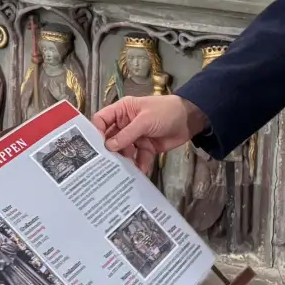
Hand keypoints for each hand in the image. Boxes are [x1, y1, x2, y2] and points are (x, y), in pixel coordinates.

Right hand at [93, 95, 208, 173]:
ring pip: (124, 151)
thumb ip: (127, 134)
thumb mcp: (144, 120)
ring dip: (123, 161)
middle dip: (108, 151)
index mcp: (122, 111)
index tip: (94, 148)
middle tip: (103, 165)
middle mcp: (126, 124)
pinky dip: (139, 165)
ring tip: (120, 172)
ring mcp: (136, 137)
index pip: (102, 120)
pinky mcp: (146, 148)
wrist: (190, 120)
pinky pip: (138, 158)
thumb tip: (108, 147)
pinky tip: (139, 173)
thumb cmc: (165, 112)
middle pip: (111, 139)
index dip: (96, 132)